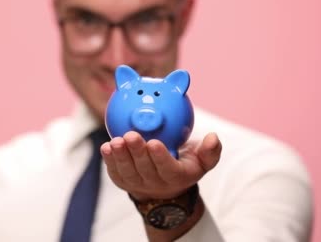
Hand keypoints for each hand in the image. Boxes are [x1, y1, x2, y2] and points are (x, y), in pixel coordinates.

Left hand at [100, 131, 221, 200]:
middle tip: (131, 136)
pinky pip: (115, 172)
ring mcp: (138, 184)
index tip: (154, 143)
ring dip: (121, 157)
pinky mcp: (124, 182)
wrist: (164, 183)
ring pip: (128, 172)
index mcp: (177, 176)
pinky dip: (110, 161)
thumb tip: (213, 138)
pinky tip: (107, 147)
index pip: (168, 169)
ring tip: (116, 141)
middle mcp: (156, 183)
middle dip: (137, 152)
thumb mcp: (202, 160)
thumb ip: (210, 151)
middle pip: (145, 169)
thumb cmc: (184, 163)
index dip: (160, 157)